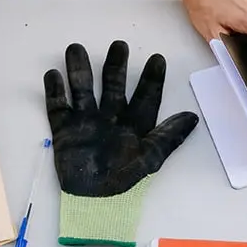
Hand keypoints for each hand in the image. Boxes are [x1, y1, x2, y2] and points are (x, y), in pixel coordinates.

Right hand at [44, 42, 198, 195]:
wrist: (95, 201)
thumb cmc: (126, 179)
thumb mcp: (152, 158)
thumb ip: (170, 136)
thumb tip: (193, 117)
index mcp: (134, 124)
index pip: (145, 96)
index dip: (152, 79)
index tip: (158, 58)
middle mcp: (110, 118)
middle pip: (113, 85)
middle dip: (115, 65)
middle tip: (119, 45)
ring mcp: (86, 122)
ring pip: (83, 90)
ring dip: (79, 70)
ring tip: (75, 48)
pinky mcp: (64, 131)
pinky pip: (57, 108)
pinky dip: (54, 92)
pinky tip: (53, 74)